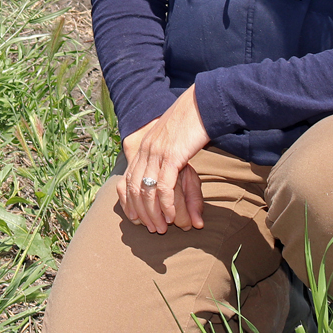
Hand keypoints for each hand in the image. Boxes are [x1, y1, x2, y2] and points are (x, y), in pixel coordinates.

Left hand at [118, 85, 209, 233]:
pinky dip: (166, 205)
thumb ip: (167, 154)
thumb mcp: (173, 139)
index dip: (131, 203)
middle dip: (141, 212)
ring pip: (146, 191)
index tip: (138, 219)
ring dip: (153, 213)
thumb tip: (171, 170)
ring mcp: (156, 153)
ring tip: (161, 227)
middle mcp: (146, 150)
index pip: (128, 180)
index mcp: (144, 147)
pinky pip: (163, 188)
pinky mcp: (171, 156)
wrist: (203, 103)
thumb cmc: (193, 121)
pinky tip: (171, 216)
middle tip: (152, 228)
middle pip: (134, 189)